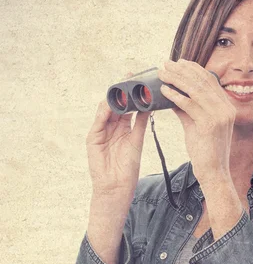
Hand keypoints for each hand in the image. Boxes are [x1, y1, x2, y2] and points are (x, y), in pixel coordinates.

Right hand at [86, 72, 151, 196]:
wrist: (117, 187)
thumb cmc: (128, 168)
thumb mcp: (137, 142)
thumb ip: (140, 123)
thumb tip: (149, 107)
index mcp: (123, 127)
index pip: (126, 105)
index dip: (132, 94)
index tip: (140, 81)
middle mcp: (111, 127)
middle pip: (115, 104)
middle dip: (121, 90)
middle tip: (129, 76)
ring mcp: (101, 131)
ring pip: (106, 109)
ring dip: (113, 98)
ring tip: (122, 87)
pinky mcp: (93, 138)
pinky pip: (99, 121)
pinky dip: (104, 112)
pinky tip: (111, 104)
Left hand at [157, 59, 235, 184]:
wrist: (214, 172)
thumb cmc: (205, 151)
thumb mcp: (196, 125)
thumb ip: (186, 109)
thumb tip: (171, 94)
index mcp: (226, 106)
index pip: (209, 80)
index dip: (193, 69)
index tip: (178, 62)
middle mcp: (226, 108)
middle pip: (202, 81)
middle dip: (182, 70)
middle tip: (165, 64)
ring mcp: (220, 116)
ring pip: (196, 90)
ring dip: (176, 79)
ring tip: (162, 74)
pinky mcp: (210, 124)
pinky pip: (190, 105)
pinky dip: (175, 96)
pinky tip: (164, 91)